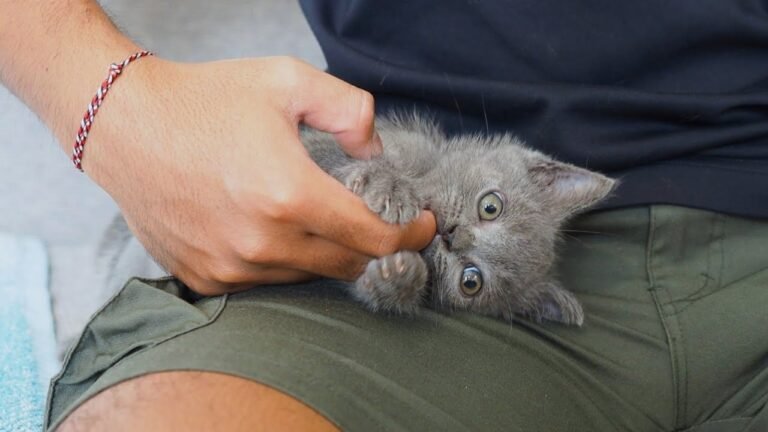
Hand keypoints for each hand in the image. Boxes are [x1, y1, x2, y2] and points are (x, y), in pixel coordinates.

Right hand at [83, 56, 435, 294]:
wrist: (123, 125)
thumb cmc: (205, 99)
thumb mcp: (288, 80)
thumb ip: (350, 110)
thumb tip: (374, 150)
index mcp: (290, 195)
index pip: (375, 238)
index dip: (411, 234)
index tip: (423, 225)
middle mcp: (263, 243)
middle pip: (348, 265)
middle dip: (372, 244)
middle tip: (372, 216)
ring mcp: (231, 267)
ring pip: (309, 277)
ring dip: (325, 252)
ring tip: (312, 214)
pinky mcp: (205, 278)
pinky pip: (265, 283)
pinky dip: (282, 262)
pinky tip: (269, 227)